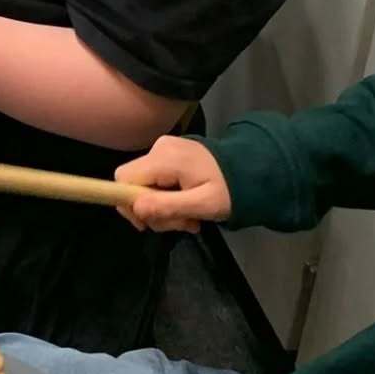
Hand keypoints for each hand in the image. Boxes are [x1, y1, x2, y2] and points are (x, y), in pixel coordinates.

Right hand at [114, 137, 231, 233]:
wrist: (251, 170)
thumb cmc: (229, 190)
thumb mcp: (202, 204)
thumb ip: (167, 206)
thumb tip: (135, 208)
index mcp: (164, 158)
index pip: (124, 178)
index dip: (128, 203)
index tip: (147, 223)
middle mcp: (158, 148)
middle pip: (134, 183)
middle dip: (152, 210)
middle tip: (180, 224)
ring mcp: (163, 149)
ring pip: (145, 184)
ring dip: (164, 207)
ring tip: (190, 219)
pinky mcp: (169, 154)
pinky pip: (156, 179)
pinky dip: (168, 197)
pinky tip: (188, 206)